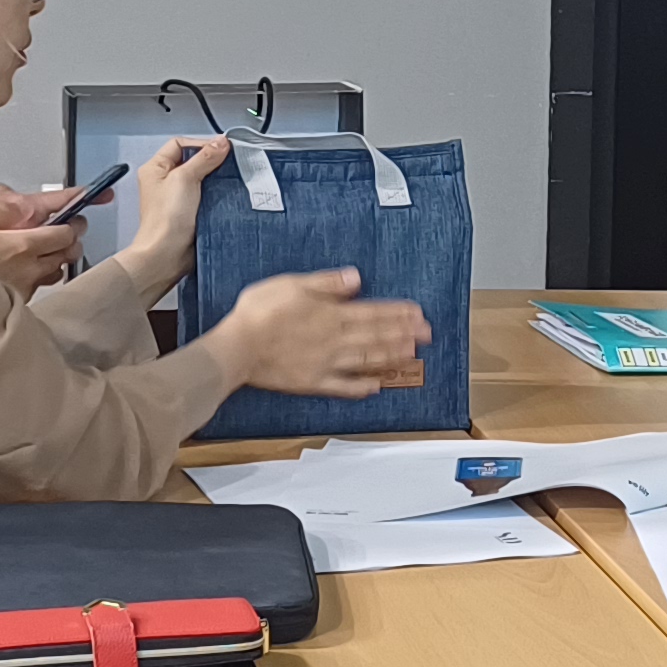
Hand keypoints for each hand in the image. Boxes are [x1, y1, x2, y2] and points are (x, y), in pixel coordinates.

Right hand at [0, 182, 83, 295]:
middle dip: (71, 234)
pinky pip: (42, 282)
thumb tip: (23, 198)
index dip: (77, 215)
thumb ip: (6, 200)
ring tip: (45, 244)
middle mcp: (29, 268)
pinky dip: (41, 272)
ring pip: (59, 267)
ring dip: (58, 254)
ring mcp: (25, 285)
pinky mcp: (19, 298)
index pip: (66, 230)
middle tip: (64, 224)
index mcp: (21, 244)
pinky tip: (28, 263)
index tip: (87, 205)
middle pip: (70, 249)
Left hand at [116, 137, 225, 290]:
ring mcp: (178, 197)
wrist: (168, 254)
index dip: (201, 144)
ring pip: (202, 178)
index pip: (180, 144)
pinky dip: (218, 194)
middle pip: (193, 160)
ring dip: (216, 178)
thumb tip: (221, 142)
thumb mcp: (185, 178)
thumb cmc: (167, 218)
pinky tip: (228, 194)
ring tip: (231, 178)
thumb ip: (205, 157)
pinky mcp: (191, 211)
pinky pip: (207, 195)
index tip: (222, 148)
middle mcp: (165, 181)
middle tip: (230, 162)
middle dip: (211, 161)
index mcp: (156, 168)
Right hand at [210, 267, 432, 398]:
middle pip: (376, 337)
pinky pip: (343, 387)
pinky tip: (377, 386)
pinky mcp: (313, 382)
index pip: (373, 312)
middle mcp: (335, 340)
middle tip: (427, 335)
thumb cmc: (260, 312)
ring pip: (367, 361)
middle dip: (404, 334)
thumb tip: (355, 278)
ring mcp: (326, 363)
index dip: (398, 314)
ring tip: (412, 356)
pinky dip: (362, 387)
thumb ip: (327, 283)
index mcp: (331, 314)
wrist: (238, 347)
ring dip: (391, 358)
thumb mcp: (292, 284)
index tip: (418, 314)